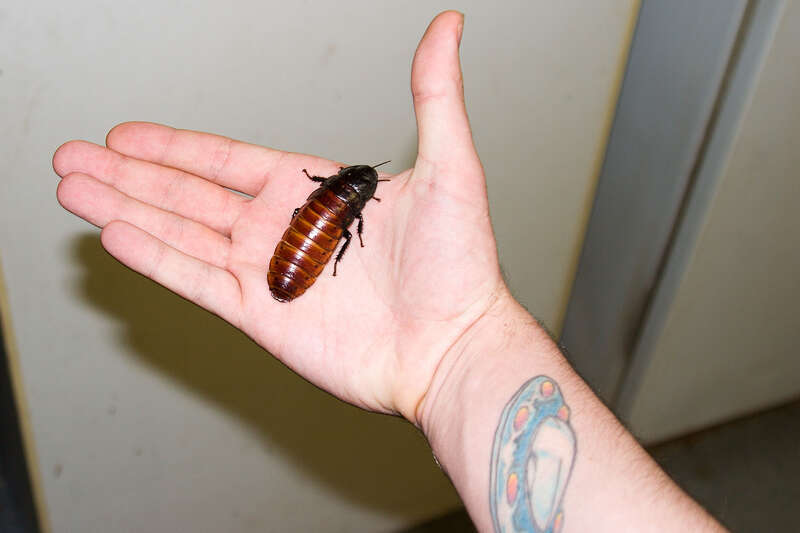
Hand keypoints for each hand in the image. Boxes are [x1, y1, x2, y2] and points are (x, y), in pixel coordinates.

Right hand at [53, 11, 506, 424]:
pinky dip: (155, 259)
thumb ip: (434, 96)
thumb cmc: (459, 266)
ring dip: (126, 209)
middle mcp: (284, 230)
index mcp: (313, 193)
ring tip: (74, 189)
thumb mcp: (450, 167)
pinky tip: (116, 235)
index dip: (173, 146)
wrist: (453, 347)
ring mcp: (269, 273)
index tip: (126, 134)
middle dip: (129, 174)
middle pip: (189, 193)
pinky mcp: (263, 315)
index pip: (226, 160)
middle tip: (76, 157)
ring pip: (180, 232)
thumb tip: (448, 26)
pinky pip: (197, 282)